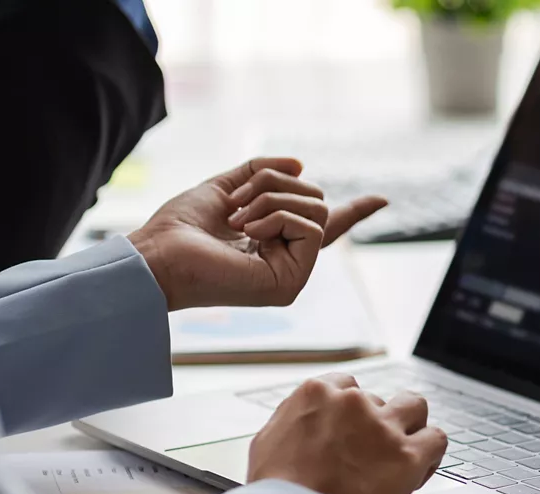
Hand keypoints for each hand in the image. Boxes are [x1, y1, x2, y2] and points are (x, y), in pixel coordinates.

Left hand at [127, 157, 386, 309]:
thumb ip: (260, 171)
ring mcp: (293, 272)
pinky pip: (311, 227)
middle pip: (317, 201)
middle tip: (236, 204)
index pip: (320, 223)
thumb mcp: (224, 186)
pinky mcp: (293, 282)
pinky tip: (248, 232)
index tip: (382, 200)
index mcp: (273, 240)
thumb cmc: (180, 228)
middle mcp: (288, 258)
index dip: (354, 212)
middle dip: (275, 186)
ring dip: (272, 200)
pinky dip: (277, 217)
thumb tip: (302, 164)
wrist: (158, 254)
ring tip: (237, 219)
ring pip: (317, 209)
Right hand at [248, 373, 447, 493]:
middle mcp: (353, 402)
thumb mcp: (267, 443)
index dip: (353, 412)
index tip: (353, 431)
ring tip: (402, 451)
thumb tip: (303, 423)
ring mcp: (383, 427)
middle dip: (378, 423)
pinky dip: (431, 454)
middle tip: (372, 452)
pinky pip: (436, 439)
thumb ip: (292, 421)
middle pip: (380, 400)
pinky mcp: (407, 454)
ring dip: (411, 426)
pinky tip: (418, 470)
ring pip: (415, 407)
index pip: (347, 386)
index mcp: (316, 394)